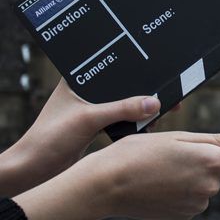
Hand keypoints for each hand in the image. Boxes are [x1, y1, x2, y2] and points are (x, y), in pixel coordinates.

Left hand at [0, 78, 162, 195]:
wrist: (34, 169)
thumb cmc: (50, 137)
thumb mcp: (89, 118)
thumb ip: (122, 109)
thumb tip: (154, 103)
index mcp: (79, 76)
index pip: (115, 66)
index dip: (139, 68)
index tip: (161, 74)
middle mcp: (86, 88)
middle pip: (123, 85)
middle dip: (144, 91)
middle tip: (168, 95)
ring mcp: (91, 105)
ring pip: (123, 102)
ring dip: (140, 108)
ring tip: (159, 112)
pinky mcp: (96, 122)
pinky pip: (121, 117)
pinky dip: (133, 121)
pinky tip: (146, 126)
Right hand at [14, 132, 219, 219]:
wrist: (105, 186)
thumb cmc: (138, 154)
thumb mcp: (178, 137)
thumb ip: (218, 140)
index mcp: (211, 162)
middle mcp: (208, 187)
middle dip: (209, 160)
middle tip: (179, 150)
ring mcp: (195, 204)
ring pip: (205, 183)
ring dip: (193, 173)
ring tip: (164, 165)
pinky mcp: (182, 215)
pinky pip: (192, 196)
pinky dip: (183, 187)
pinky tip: (160, 179)